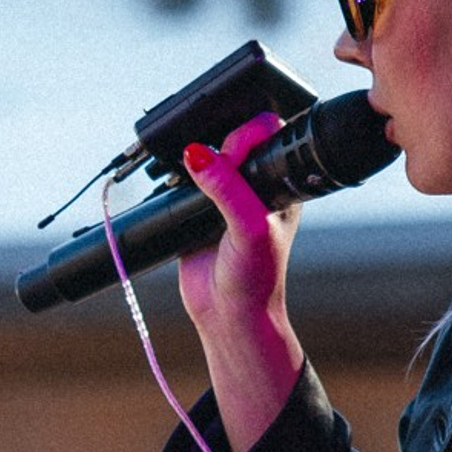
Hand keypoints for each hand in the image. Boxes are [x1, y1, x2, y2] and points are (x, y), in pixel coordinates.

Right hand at [176, 116, 306, 451]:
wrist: (229, 317)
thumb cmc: (256, 276)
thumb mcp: (248, 227)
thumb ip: (226, 188)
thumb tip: (197, 154)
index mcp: (278, 183)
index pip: (264, 135)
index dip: (245, 134)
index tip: (230, 154)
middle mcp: (253, 185)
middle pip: (232, 139)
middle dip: (217, 143)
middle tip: (208, 168)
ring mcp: (223, 197)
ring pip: (206, 158)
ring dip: (193, 159)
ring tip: (191, 172)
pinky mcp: (194, 212)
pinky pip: (182, 182)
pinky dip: (174, 177)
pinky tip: (174, 181)